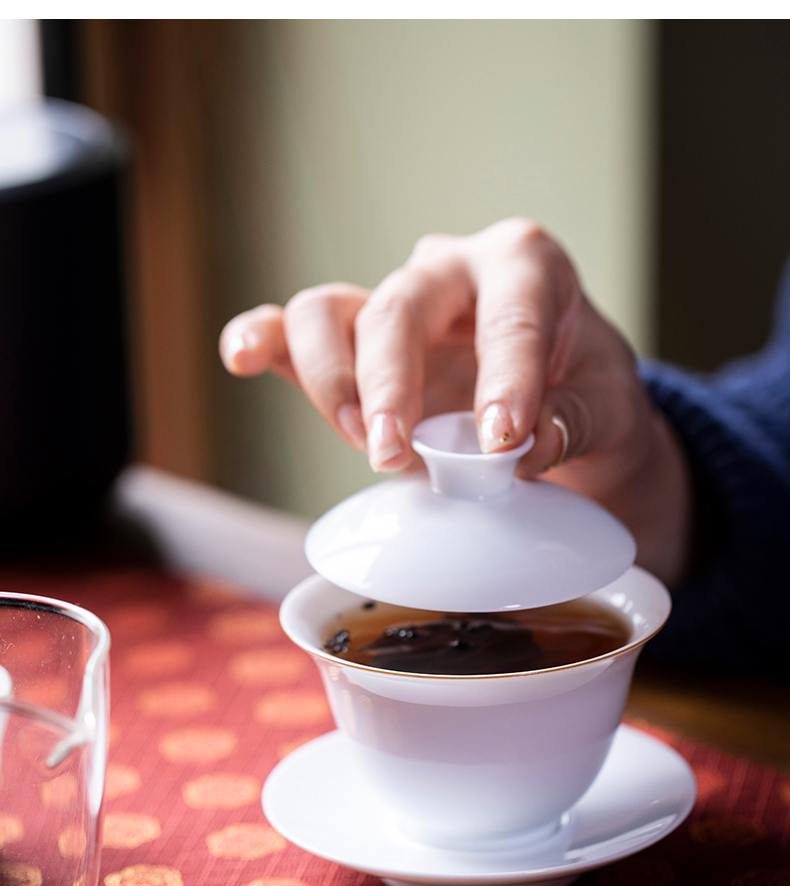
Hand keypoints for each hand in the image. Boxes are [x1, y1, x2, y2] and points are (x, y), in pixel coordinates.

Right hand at [220, 218, 692, 585]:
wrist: (560, 397)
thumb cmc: (583, 388)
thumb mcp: (607, 407)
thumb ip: (573, 421)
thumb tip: (527, 445)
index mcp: (524, 265)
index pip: (510, 311)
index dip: (506, 376)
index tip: (503, 441)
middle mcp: (448, 270)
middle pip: (400, 308)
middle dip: (393, 385)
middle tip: (399, 457)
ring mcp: (393, 304)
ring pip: (331, 312)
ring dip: (333, 383)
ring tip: (362, 444)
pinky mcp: (352, 344)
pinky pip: (292, 330)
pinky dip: (261, 340)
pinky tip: (241, 359)